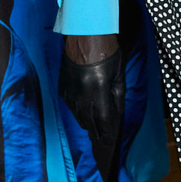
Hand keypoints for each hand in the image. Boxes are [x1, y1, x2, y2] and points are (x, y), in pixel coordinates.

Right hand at [58, 35, 123, 181]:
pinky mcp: (62, 87)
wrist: (84, 33)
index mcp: (98, 92)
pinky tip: (84, 112)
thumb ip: (116, 97)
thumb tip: (115, 115)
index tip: (110, 147)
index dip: (108, 136)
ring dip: (88, 123)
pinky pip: (71, 105)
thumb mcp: (118, 76)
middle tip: (101, 145)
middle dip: (97, 133)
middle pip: (89, 123)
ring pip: (79, 116)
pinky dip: (79, 111)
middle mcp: (82, 95)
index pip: (104, 122)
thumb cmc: (107, 52)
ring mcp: (70, 92)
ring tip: (94, 131)